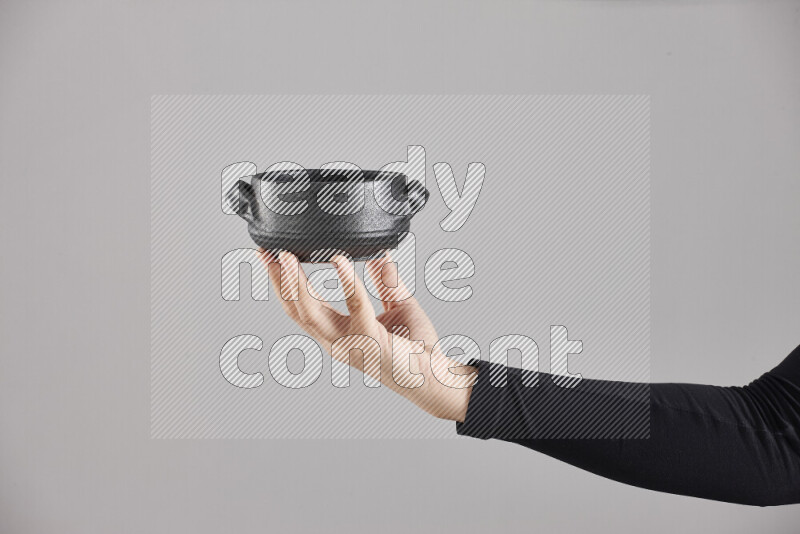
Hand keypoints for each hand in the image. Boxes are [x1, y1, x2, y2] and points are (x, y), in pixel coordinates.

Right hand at [259, 249, 476, 421]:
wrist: (438, 376)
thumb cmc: (417, 348)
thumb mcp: (397, 305)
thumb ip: (385, 281)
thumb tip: (379, 254)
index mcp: (338, 334)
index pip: (300, 308)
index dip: (282, 284)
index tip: (270, 257)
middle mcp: (337, 342)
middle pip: (297, 311)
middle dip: (279, 281)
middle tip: (266, 253)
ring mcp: (351, 345)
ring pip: (313, 314)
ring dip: (297, 284)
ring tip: (288, 257)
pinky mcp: (372, 342)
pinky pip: (356, 308)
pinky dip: (347, 282)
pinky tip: (339, 261)